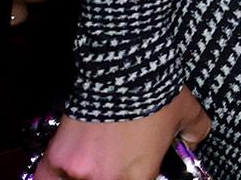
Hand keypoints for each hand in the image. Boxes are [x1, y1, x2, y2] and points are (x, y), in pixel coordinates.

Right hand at [33, 87, 208, 179]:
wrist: (124, 71)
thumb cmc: (157, 94)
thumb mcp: (188, 113)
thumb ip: (194, 134)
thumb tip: (193, 142)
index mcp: (138, 177)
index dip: (136, 178)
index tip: (133, 170)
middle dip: (109, 174)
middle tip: (111, 164)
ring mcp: (77, 172)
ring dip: (82, 175)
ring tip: (91, 163)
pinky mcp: (56, 158)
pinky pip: (46, 177)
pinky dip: (53, 176)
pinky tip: (62, 171)